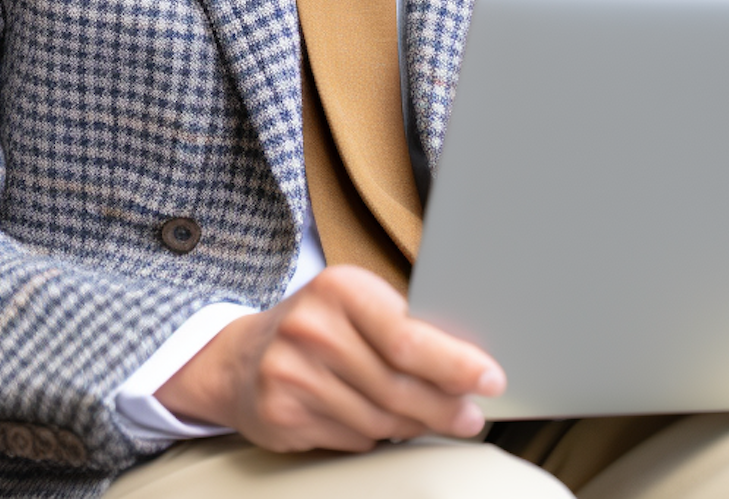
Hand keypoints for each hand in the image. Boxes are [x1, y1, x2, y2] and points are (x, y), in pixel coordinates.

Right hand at [156, 265, 505, 452]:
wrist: (239, 356)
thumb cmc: (316, 326)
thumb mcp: (356, 305)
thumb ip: (402, 326)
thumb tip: (468, 364)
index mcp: (339, 288)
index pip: (408, 336)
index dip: (455, 363)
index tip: (489, 378)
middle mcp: (312, 328)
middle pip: (398, 386)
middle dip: (444, 406)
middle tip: (471, 416)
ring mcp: (292, 373)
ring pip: (379, 420)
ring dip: (414, 426)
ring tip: (429, 419)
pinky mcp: (282, 414)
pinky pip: (353, 440)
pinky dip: (375, 438)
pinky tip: (377, 423)